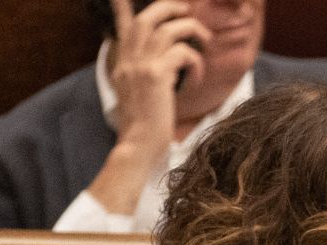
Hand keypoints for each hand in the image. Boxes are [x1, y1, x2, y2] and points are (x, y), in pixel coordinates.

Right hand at [89, 0, 209, 213]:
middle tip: (186, 11)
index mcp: (123, 64)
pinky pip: (183, 53)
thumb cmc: (144, 127)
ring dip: (192, 30)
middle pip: (146, 18)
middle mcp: (128, 60)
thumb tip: (162, 65)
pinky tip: (196, 80)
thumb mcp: (138, 95)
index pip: (121, 27)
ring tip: (205, 41)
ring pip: (168, 29)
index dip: (123, 8)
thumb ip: (144, 74)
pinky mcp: (156, 76)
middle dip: (169, 7)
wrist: (138, 147)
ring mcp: (140, 66)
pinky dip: (196, 63)